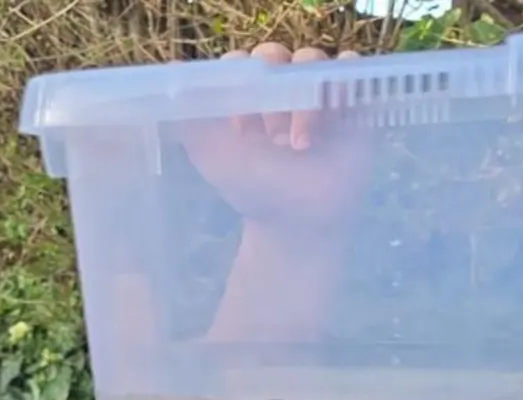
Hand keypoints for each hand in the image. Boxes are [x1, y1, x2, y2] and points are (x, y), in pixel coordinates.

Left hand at [179, 43, 372, 231]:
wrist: (296, 221)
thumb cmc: (253, 189)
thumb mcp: (212, 159)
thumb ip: (191, 123)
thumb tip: (172, 73)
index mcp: (246, 95)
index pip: (240, 61)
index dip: (238, 78)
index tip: (239, 116)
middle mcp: (279, 88)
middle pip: (275, 54)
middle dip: (272, 88)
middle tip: (271, 135)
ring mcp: (314, 93)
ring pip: (311, 60)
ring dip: (303, 102)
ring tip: (299, 146)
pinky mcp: (349, 102)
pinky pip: (350, 70)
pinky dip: (341, 83)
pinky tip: (330, 121)